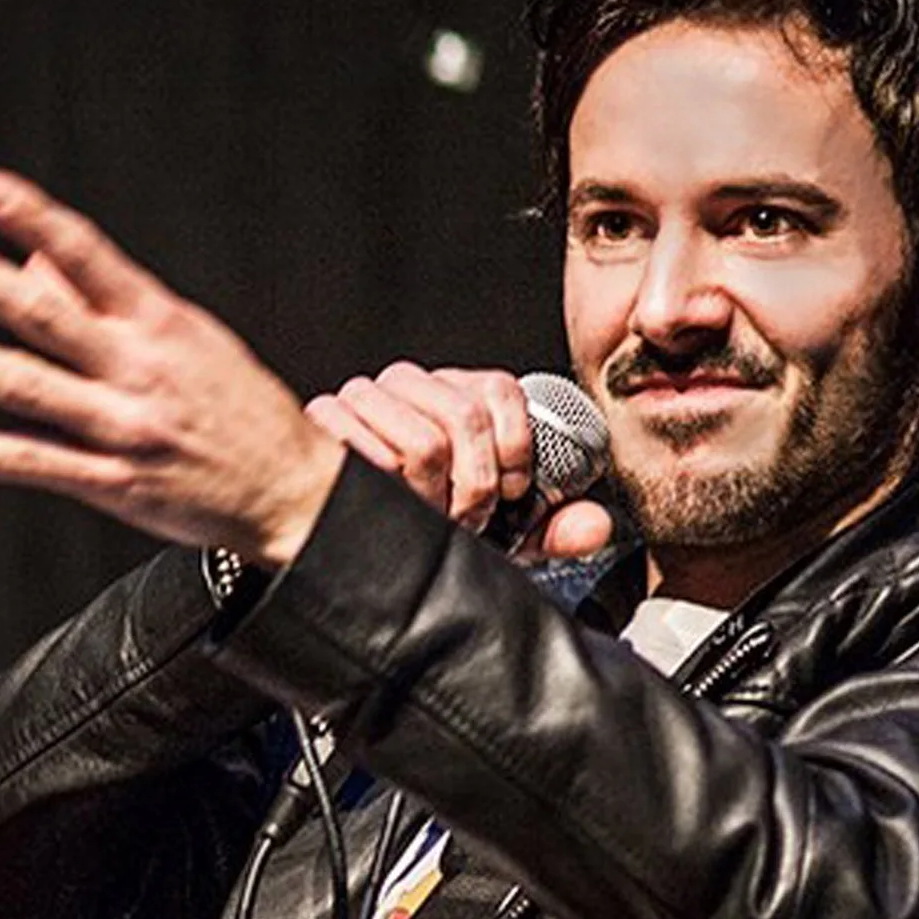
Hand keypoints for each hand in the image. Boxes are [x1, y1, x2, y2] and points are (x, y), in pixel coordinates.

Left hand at [0, 171, 344, 567]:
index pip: (90, 257)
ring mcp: (123, 429)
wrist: (292, 491)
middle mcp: (139, 371)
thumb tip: (35, 260)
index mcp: (160, 322)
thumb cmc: (235, 406)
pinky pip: (33, 464)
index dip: (35, 219)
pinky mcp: (113, 484)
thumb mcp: (184, 337)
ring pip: (28, 388)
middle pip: (48, 317)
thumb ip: (106, 302)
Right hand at [307, 364, 612, 560]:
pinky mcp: (324, 420)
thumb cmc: (419, 526)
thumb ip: (548, 527)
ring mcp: (363, 397)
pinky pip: (371, 457)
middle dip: (475, 487)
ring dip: (431, 500)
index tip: (512, 493)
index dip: (515, 447)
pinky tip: (384, 508)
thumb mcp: (495, 531)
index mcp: (452, 391)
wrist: (337, 535)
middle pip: (464, 418)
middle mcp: (408, 382)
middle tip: (465, 521)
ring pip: (422, 444)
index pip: (498, 390)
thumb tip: (595, 526)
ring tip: (423, 519)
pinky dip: (389, 495)